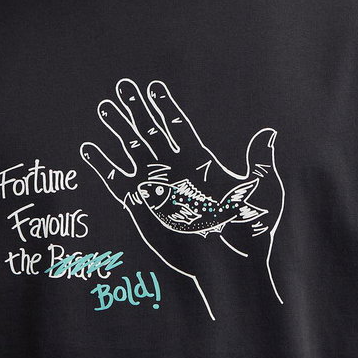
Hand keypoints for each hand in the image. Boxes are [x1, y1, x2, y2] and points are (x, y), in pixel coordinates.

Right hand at [79, 77, 284, 319]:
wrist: (228, 270)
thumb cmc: (249, 234)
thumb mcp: (263, 193)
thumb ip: (259, 162)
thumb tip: (268, 133)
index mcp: (200, 163)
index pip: (177, 127)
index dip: (165, 106)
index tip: (154, 87)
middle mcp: (174, 171)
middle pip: (150, 132)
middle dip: (136, 109)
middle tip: (123, 86)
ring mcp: (156, 188)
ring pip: (132, 151)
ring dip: (118, 129)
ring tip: (105, 107)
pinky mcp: (140, 207)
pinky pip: (116, 181)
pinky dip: (102, 165)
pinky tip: (89, 148)